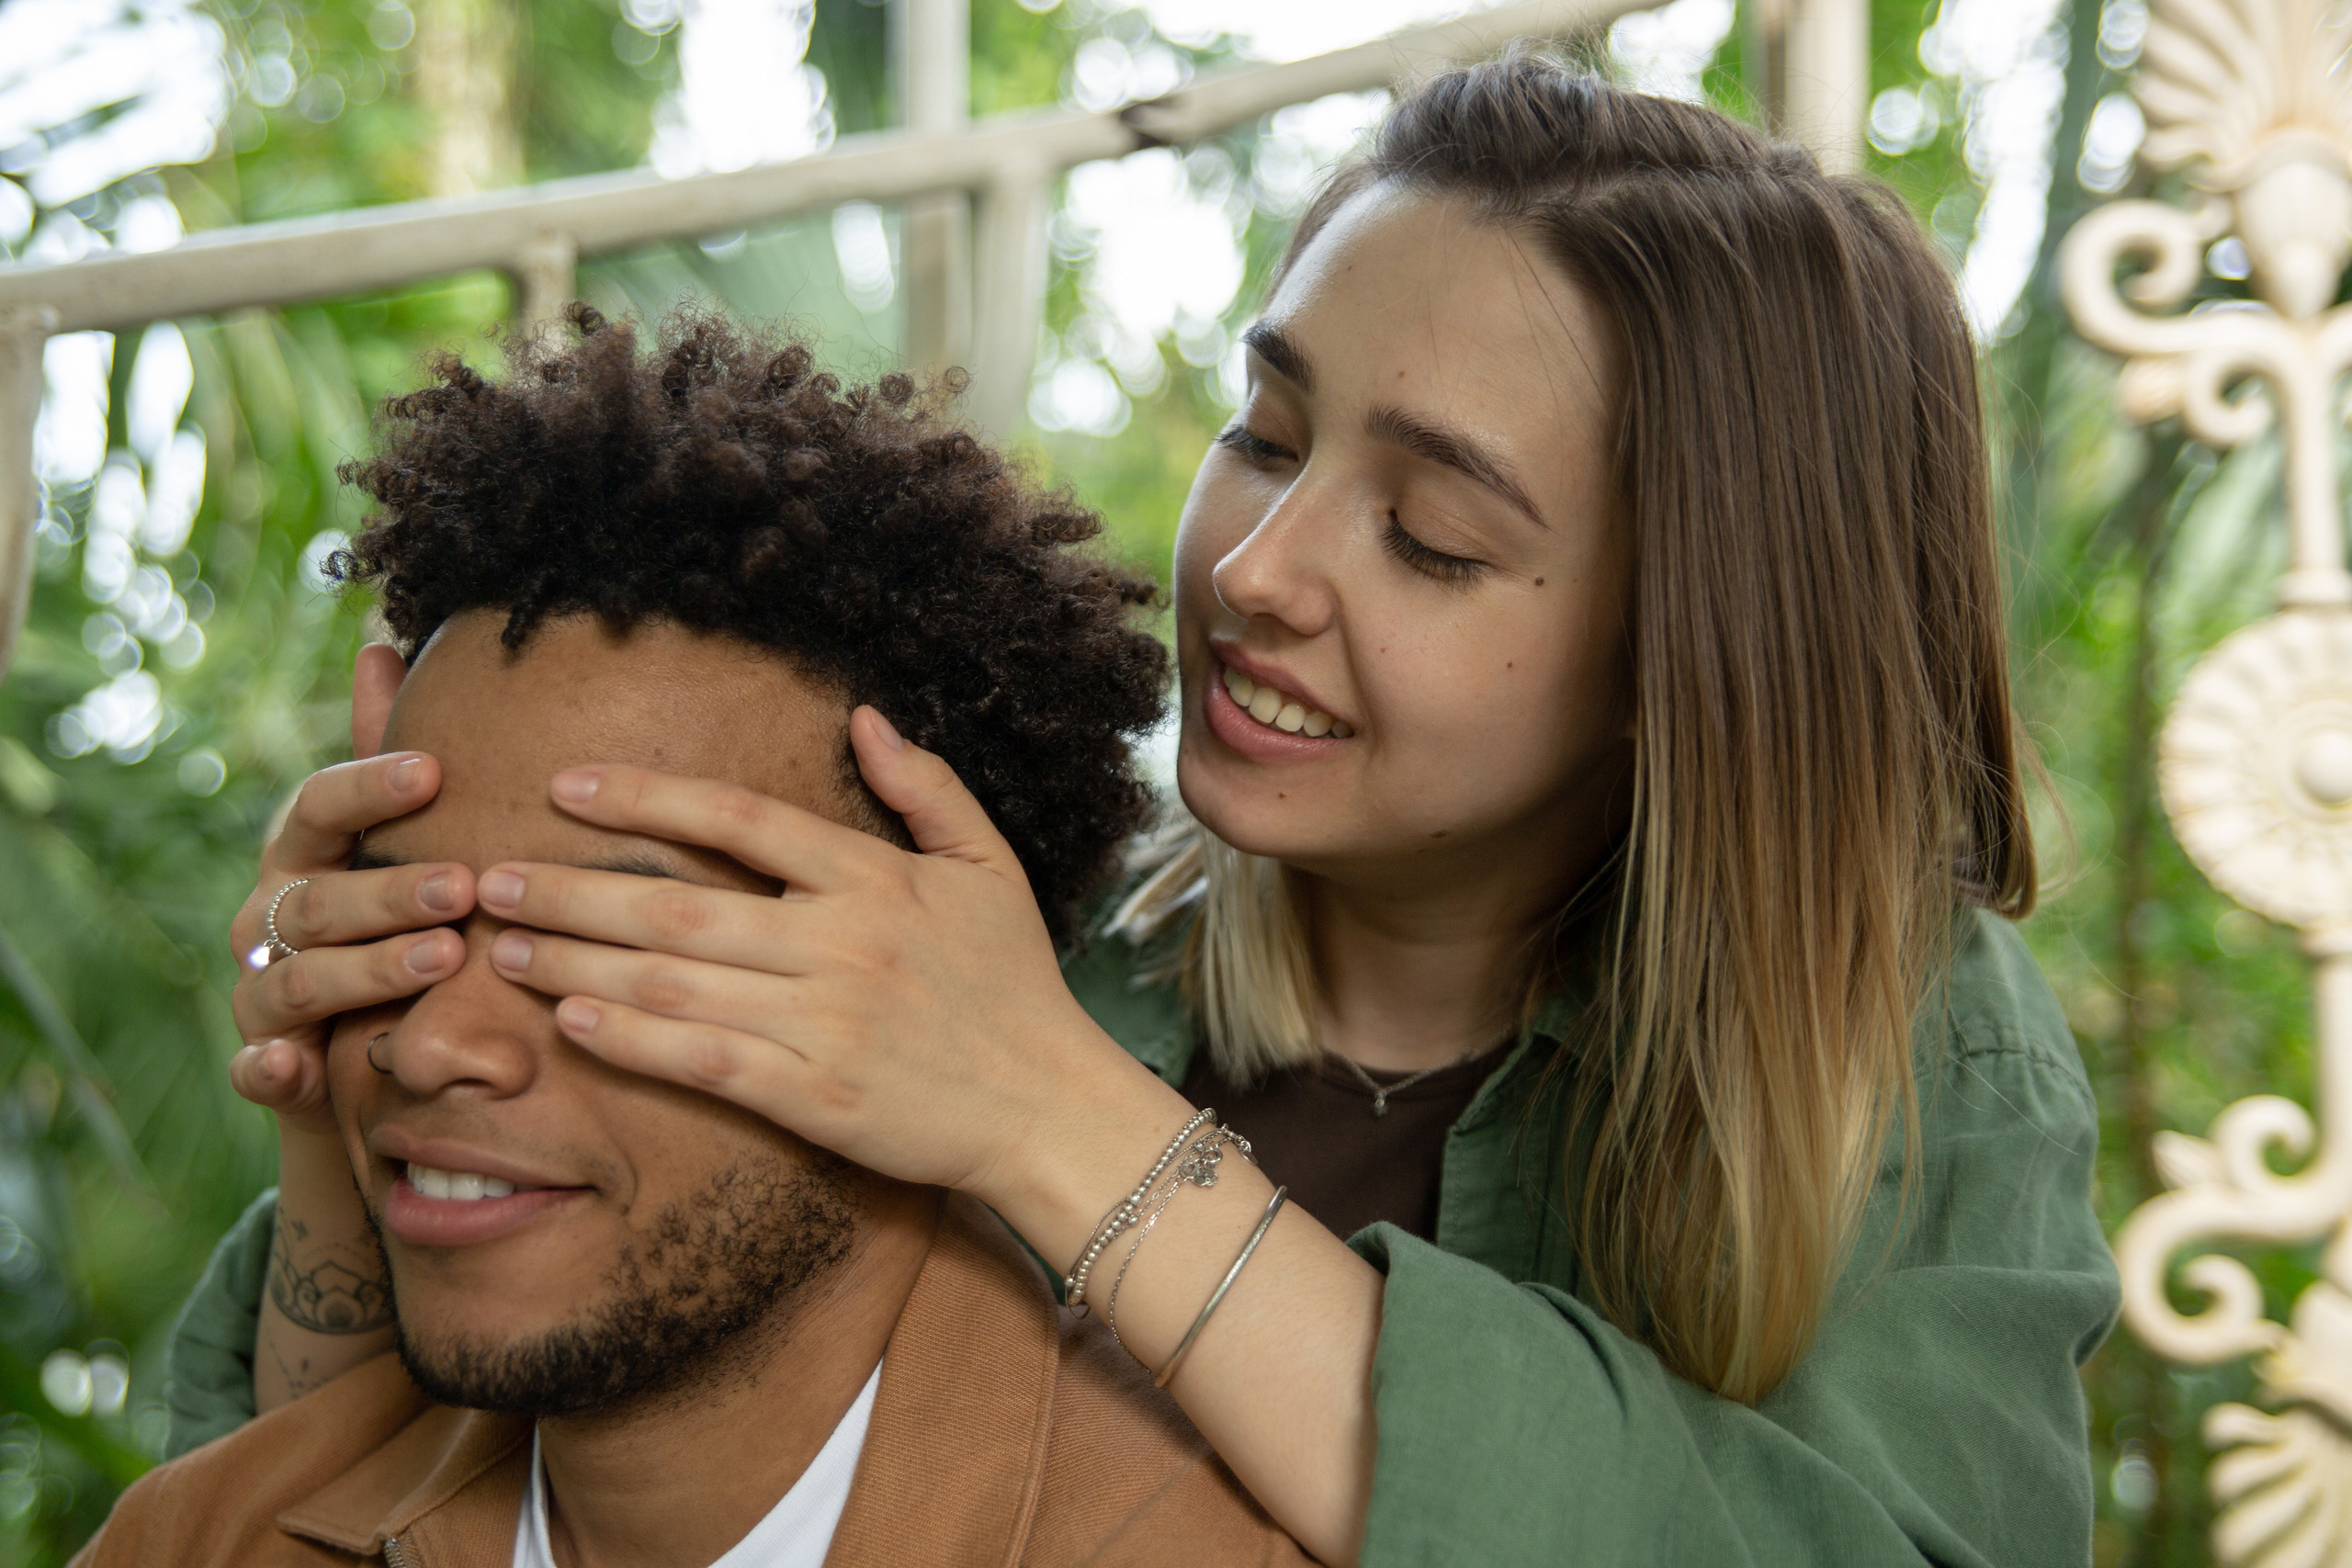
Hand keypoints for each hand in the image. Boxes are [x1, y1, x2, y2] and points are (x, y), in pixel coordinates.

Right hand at [228, 646, 476, 1136]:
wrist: (352, 1057)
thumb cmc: (386, 926)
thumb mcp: (389, 844)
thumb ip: (384, 758)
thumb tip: (382, 645)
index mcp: (302, 854)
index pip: (320, 805)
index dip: (368, 786)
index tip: (435, 768)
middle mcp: (270, 917)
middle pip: (320, 897)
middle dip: (391, 890)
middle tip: (465, 886)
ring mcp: (260, 994)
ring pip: (302, 978)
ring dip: (370, 968)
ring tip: (446, 958)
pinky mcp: (266, 1068)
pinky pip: (256, 1070)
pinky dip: (269, 1068)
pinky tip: (296, 1065)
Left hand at [476, 706, 1173, 1206]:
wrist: (1050, 1107)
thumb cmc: (1016, 985)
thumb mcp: (991, 866)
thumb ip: (927, 788)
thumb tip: (864, 717)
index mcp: (875, 876)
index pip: (741, 817)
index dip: (647, 796)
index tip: (567, 784)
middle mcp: (842, 942)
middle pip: (680, 904)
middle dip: (575, 887)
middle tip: (490, 873)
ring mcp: (825, 1022)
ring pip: (674, 981)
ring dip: (579, 959)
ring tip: (506, 941)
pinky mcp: (815, 1096)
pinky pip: (703, 1059)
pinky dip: (631, 1037)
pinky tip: (572, 1016)